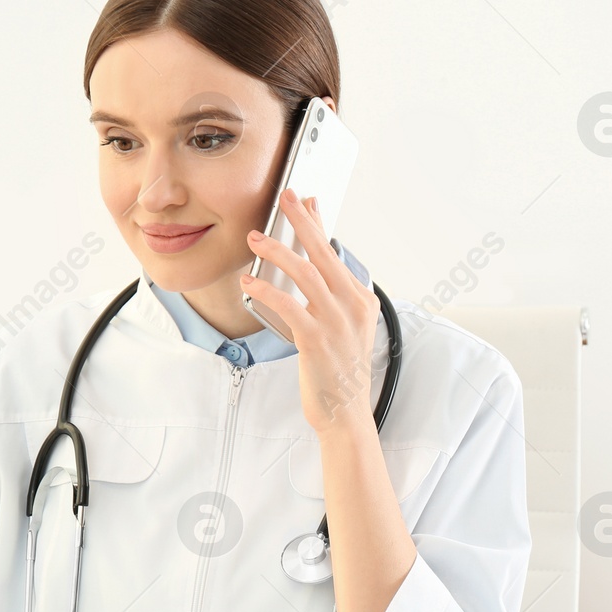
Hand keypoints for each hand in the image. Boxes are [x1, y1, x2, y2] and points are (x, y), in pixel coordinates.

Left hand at [242, 189, 379, 435]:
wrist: (346, 413)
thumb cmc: (340, 370)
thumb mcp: (344, 326)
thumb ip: (332, 295)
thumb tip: (315, 265)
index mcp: (361, 300)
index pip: (335, 252)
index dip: (318, 224)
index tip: (304, 200)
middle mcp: (353, 306)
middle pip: (324, 253)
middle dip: (302, 221)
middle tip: (284, 198)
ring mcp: (337, 322)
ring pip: (306, 273)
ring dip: (278, 251)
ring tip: (255, 238)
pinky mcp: (317, 339)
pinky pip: (288, 305)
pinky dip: (266, 289)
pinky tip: (249, 282)